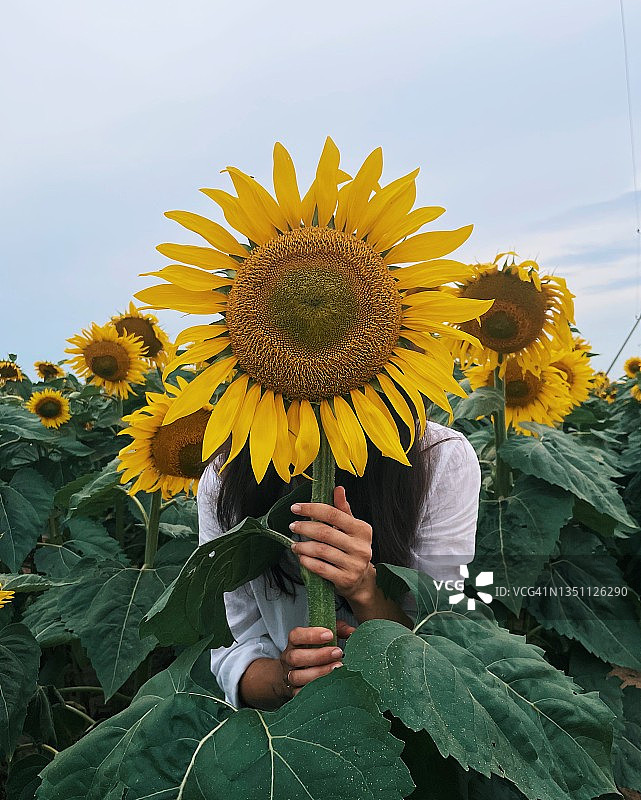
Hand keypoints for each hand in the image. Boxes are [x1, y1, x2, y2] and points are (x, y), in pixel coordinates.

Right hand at [279, 620, 356, 698]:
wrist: (297, 672)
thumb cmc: (315, 651)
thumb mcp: (325, 637)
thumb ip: (338, 630)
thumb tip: (352, 632)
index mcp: (295, 643)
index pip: (296, 636)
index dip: (311, 635)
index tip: (329, 635)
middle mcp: (289, 659)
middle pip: (296, 657)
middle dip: (318, 655)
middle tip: (338, 652)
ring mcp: (290, 676)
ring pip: (297, 677)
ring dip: (319, 673)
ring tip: (337, 669)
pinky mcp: (294, 691)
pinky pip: (299, 693)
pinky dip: (314, 690)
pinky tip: (329, 685)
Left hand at [289, 486, 375, 604]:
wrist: (361, 580)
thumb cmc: (352, 549)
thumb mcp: (351, 528)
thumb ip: (342, 509)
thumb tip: (338, 488)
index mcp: (362, 529)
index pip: (333, 514)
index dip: (312, 509)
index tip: (295, 507)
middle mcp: (361, 546)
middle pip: (325, 532)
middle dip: (304, 528)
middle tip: (292, 526)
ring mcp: (354, 564)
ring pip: (321, 551)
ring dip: (303, 546)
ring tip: (294, 545)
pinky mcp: (345, 579)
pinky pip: (321, 568)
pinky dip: (308, 562)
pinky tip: (302, 557)